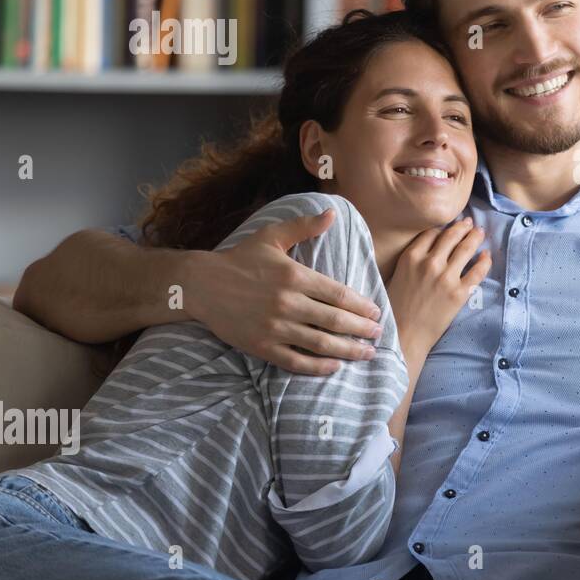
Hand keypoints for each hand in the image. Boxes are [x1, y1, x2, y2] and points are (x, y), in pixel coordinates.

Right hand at [182, 208, 383, 374]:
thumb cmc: (240, 259)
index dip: (362, 306)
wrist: (200, 285)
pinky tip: (335, 367)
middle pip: (335, 321)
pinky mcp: (261, 346)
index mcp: (294, 276)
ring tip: (367, 354)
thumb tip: (333, 213)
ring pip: (320, 344)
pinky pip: (296, 361)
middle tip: (378, 335)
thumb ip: (304, 227)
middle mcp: (288, 303)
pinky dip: (318, 367)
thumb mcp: (272, 237)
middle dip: (362, 330)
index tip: (376, 312)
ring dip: (348, 351)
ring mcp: (274, 327)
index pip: (339, 294)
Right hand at [386, 217, 490, 356]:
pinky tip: (486, 256)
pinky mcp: (459, 293)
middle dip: (463, 227)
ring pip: (466, 249)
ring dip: (475, 237)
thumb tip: (426, 250)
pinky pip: (478, 271)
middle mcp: (429, 263)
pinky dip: (485, 261)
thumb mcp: (397, 276)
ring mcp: (446, 277)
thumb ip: (411, 260)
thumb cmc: (396, 308)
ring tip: (480, 233)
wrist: (404, 335)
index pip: (432, 233)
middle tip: (470, 223)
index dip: (443, 227)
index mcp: (411, 257)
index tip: (450, 225)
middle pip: (451, 236)